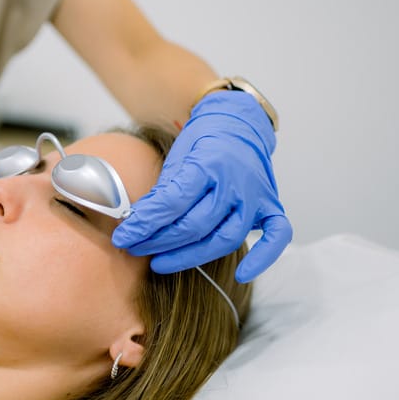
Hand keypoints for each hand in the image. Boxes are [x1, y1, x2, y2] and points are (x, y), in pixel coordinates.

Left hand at [112, 90, 292, 282]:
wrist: (239, 124)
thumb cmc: (203, 142)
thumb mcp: (175, 158)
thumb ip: (161, 193)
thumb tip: (136, 224)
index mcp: (207, 164)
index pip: (171, 203)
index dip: (144, 224)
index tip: (122, 237)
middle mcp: (234, 183)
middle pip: (195, 225)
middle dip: (159, 242)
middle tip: (135, 249)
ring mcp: (255, 197)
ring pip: (225, 238)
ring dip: (190, 256)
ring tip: (160, 263)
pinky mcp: (271, 206)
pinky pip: (276, 236)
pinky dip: (263, 258)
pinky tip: (242, 276)